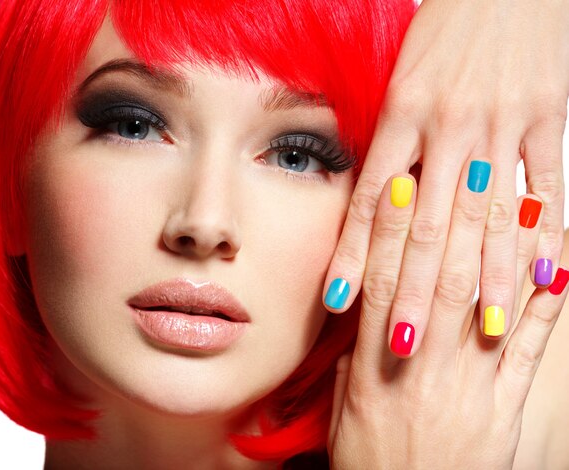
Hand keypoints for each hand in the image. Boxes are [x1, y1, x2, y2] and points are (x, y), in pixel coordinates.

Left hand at [322, 0, 568, 355]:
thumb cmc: (442, 35)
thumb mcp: (400, 82)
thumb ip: (391, 144)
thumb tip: (377, 204)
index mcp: (400, 117)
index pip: (369, 202)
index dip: (352, 255)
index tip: (339, 303)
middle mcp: (446, 127)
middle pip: (425, 224)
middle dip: (414, 288)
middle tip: (404, 343)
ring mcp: (499, 124)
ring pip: (488, 215)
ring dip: (482, 277)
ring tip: (475, 330)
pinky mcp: (546, 117)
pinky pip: (546, 184)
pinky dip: (545, 232)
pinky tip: (544, 276)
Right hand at [326, 168, 568, 468]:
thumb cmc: (372, 464)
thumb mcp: (344, 411)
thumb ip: (355, 358)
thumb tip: (363, 314)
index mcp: (376, 368)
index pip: (385, 283)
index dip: (393, 232)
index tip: (401, 183)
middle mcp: (424, 367)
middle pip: (440, 280)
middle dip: (454, 219)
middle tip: (467, 165)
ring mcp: (471, 385)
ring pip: (489, 304)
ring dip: (505, 248)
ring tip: (520, 196)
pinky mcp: (507, 407)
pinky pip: (532, 350)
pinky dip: (547, 305)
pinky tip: (558, 265)